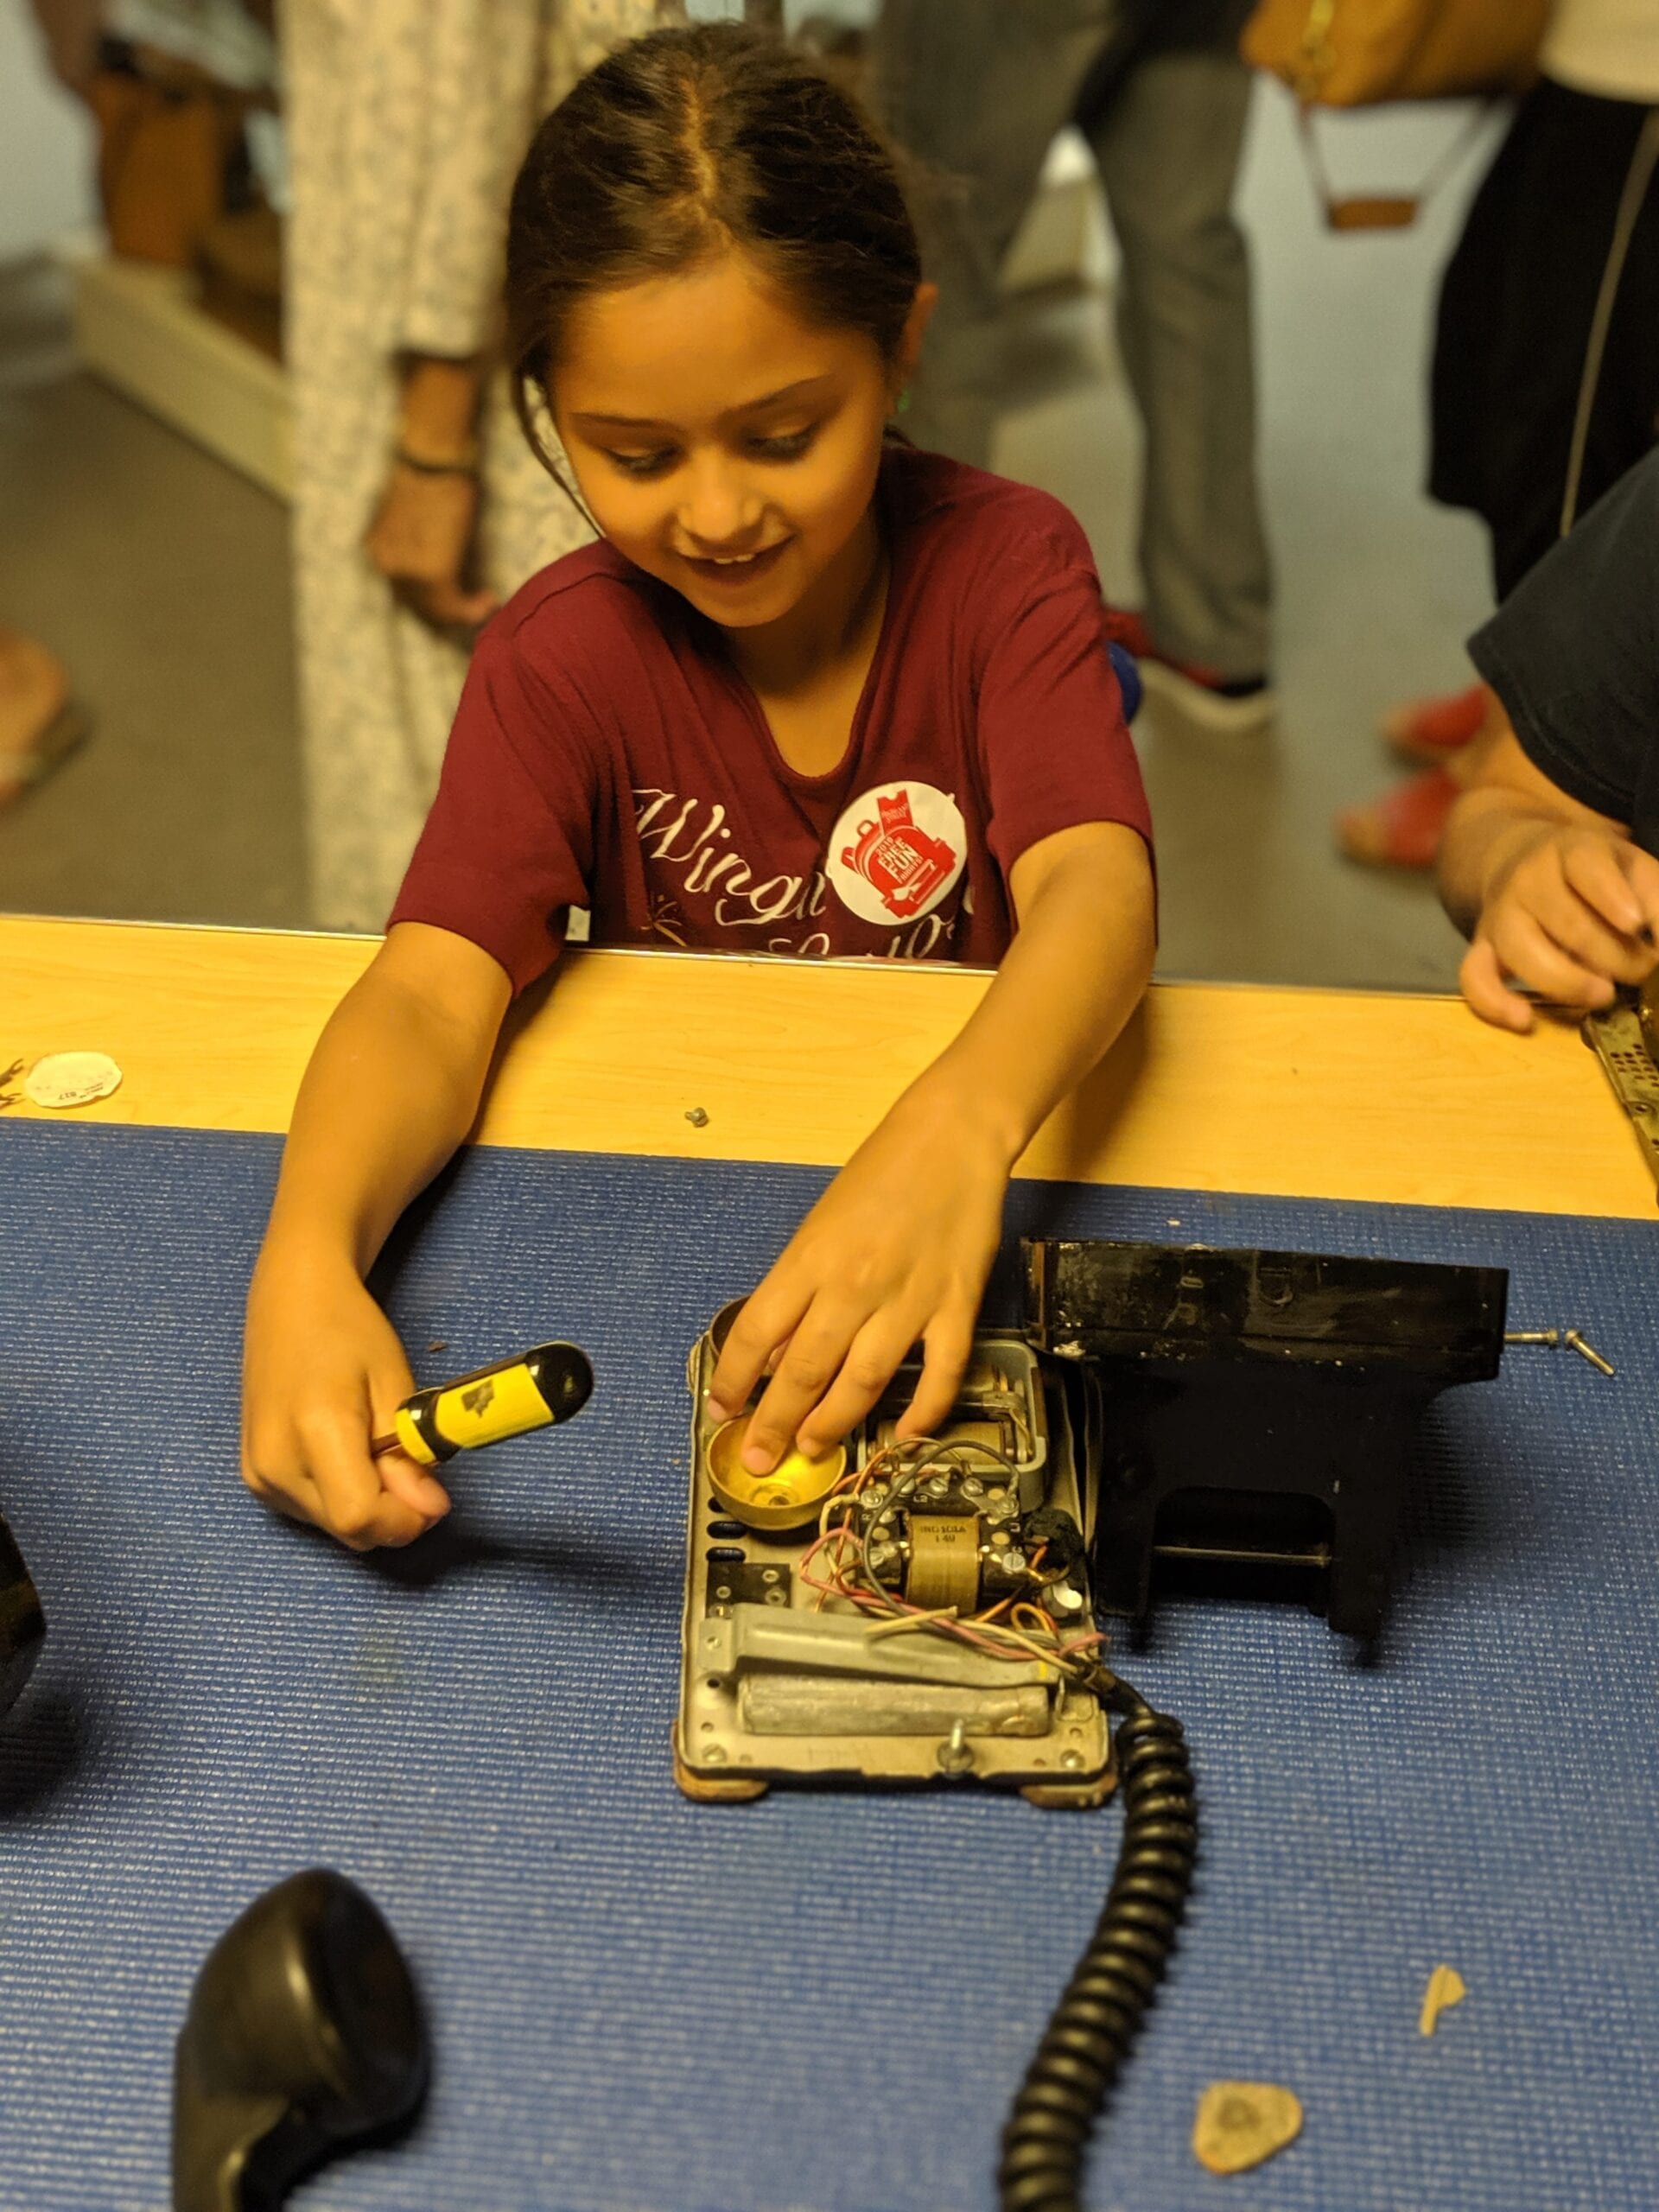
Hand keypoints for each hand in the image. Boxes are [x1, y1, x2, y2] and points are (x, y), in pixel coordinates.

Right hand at [242, 1247, 450, 1548]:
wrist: (291, 1302)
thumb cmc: (349, 1332)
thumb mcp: (395, 1386)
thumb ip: (410, 1456)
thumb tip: (429, 1512)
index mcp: (313, 1431)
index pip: (360, 1517)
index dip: (406, 1518)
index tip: (433, 1496)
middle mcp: (274, 1463)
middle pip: (348, 1530)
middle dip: (392, 1513)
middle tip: (410, 1465)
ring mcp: (257, 1475)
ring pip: (333, 1528)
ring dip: (367, 1506)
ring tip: (373, 1449)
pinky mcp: (253, 1478)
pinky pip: (312, 1513)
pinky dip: (341, 1497)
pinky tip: (346, 1455)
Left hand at [365, 464, 497, 629]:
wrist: (431, 458)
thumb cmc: (426, 473)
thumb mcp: (409, 515)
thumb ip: (414, 541)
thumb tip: (435, 553)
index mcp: (377, 550)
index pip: (402, 589)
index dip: (428, 597)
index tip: (454, 594)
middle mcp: (387, 566)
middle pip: (418, 604)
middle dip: (447, 609)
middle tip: (474, 604)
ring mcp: (409, 573)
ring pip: (437, 609)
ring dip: (463, 611)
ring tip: (485, 601)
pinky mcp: (434, 575)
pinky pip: (454, 606)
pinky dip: (472, 609)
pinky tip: (490, 600)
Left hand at [707, 1086, 1010, 1473]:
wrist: (952, 1136)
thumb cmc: (882, 1173)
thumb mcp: (820, 1223)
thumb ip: (800, 1288)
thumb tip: (776, 1352)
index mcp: (811, 1257)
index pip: (757, 1332)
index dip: (732, 1379)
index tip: (721, 1410)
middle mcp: (853, 1283)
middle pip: (805, 1370)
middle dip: (776, 1422)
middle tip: (763, 1457)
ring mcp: (908, 1297)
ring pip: (864, 1380)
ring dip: (834, 1423)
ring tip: (815, 1449)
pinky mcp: (956, 1304)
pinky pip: (940, 1372)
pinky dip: (923, 1412)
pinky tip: (906, 1436)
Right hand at [1462, 823, 1658, 1030]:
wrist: (1522, 863)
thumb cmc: (1591, 875)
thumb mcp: (1630, 867)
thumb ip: (1654, 898)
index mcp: (1570, 850)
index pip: (1586, 866)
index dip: (1611, 897)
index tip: (1634, 924)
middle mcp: (1527, 880)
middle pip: (1566, 921)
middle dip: (1614, 955)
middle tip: (1643, 970)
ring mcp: (1500, 916)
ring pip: (1522, 951)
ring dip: (1567, 981)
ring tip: (1603, 994)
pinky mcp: (1481, 949)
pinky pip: (1474, 978)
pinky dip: (1494, 1002)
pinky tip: (1525, 1019)